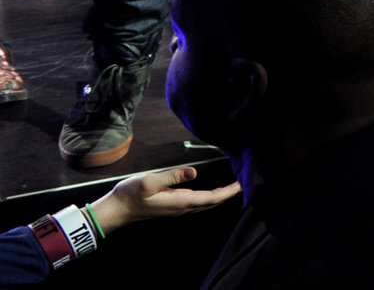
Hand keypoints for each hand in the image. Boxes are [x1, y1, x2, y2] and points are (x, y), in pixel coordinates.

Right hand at [91, 166, 240, 232]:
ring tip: (235, 186)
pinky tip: (214, 192)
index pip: (211, 198)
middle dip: (230, 193)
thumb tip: (194, 173)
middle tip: (246, 183)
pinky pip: (198, 202)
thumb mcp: (149, 181)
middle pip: (212, 202)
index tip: (243, 184)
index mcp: (180, 202)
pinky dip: (211, 197)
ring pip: (206, 203)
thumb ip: (172, 176)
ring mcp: (177, 208)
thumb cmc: (130, 194)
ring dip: (221, 196)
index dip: (228, 192)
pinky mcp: (173, 206)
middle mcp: (182, 208)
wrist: (116, 210)